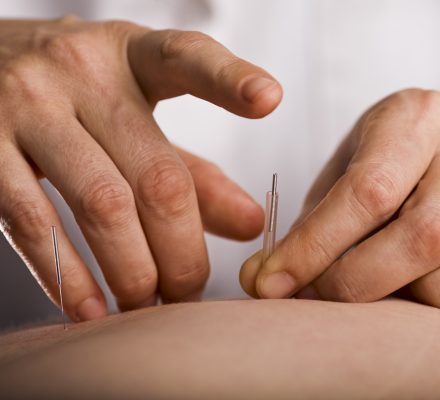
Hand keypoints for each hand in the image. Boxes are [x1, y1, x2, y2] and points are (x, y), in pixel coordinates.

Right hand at [0, 16, 281, 319]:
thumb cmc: (74, 98)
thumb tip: (252, 224)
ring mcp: (26, 106)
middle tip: (191, 291)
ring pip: (103, 205)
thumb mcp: (136, 115)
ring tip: (150, 306)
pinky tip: (92, 309)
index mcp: (130, 54)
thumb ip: (194, 171)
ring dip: (134, 270)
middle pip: (157, 175)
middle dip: (183, 251)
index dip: (230, 79)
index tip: (269, 99)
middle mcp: (79, 71)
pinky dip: (69, 275)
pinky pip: (33, 222)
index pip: (186, 57)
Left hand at [240, 89, 439, 315]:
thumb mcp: (342, 177)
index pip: (366, 191)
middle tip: (323, 294)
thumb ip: (310, 227)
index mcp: (415, 119)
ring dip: (426, 296)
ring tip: (391, 291)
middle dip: (362, 283)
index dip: (314, 248)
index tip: (271, 285)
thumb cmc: (384, 168)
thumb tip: (261, 284)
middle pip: (426, 235)